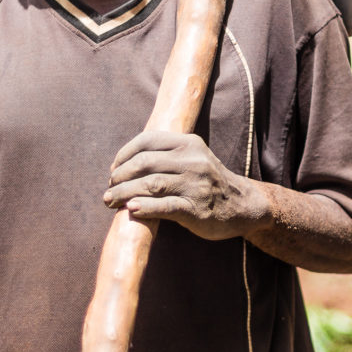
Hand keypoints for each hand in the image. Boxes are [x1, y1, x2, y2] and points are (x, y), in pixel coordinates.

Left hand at [103, 131, 267, 240]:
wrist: (242, 204)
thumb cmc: (207, 181)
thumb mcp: (191, 157)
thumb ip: (164, 155)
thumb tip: (121, 165)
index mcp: (188, 143)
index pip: (147, 140)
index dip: (124, 154)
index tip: (113, 169)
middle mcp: (192, 160)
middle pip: (144, 163)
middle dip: (120, 176)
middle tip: (109, 188)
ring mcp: (196, 184)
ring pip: (150, 184)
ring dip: (124, 193)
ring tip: (109, 201)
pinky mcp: (197, 208)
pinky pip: (165, 206)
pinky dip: (145, 207)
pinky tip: (131, 210)